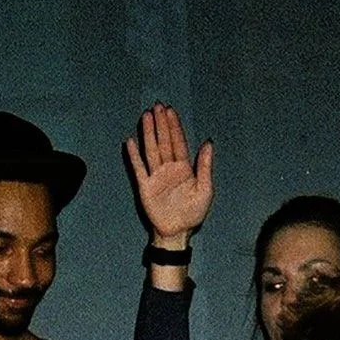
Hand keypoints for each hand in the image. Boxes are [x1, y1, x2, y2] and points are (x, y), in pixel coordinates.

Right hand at [124, 103, 214, 243]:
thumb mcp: (205, 190)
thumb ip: (205, 166)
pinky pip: (139, 168)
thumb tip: (209, 142)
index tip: (170, 111)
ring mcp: (156, 176)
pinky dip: (134, 156)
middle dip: (161, 124)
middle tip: (157, 106)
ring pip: (152, 150)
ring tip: (146, 116)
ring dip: (148, 133)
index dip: (174, 126)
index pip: (178, 142)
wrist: (177, 233)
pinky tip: (131, 142)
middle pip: (164, 142)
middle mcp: (169, 169)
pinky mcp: (145, 187)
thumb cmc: (193, 214)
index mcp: (184, 168)